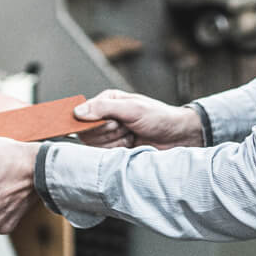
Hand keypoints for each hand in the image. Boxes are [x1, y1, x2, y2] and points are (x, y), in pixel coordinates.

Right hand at [73, 89, 200, 148]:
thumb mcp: (132, 108)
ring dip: (115, 141)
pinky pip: (105, 154)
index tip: (103, 123)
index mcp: (106, 101)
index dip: (89, 121)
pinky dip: (119, 150)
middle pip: (87, 132)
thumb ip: (104, 108)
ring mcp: (109, 134)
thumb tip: (78, 112)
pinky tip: (131, 144)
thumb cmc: (159, 117)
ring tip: (131, 134)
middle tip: (124, 126)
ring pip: (95, 144)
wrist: (177, 137)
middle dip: (107, 131)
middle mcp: (105, 117)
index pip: (82, 112)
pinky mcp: (115, 148)